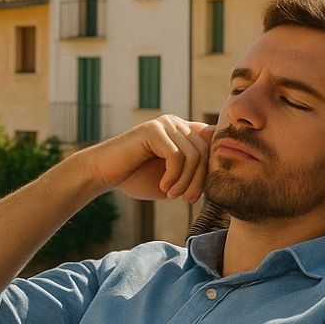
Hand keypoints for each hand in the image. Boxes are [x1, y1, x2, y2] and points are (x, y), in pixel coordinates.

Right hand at [76, 115, 213, 202]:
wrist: (103, 174)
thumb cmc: (136, 178)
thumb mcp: (173, 179)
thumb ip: (193, 174)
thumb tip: (221, 176)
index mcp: (182, 132)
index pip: (212, 143)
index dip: (212, 168)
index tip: (198, 193)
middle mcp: (176, 123)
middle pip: (207, 151)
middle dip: (200, 181)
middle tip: (187, 200)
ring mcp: (164, 124)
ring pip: (194, 155)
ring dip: (187, 182)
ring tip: (174, 195)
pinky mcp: (153, 130)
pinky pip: (177, 156)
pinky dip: (174, 177)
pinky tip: (164, 188)